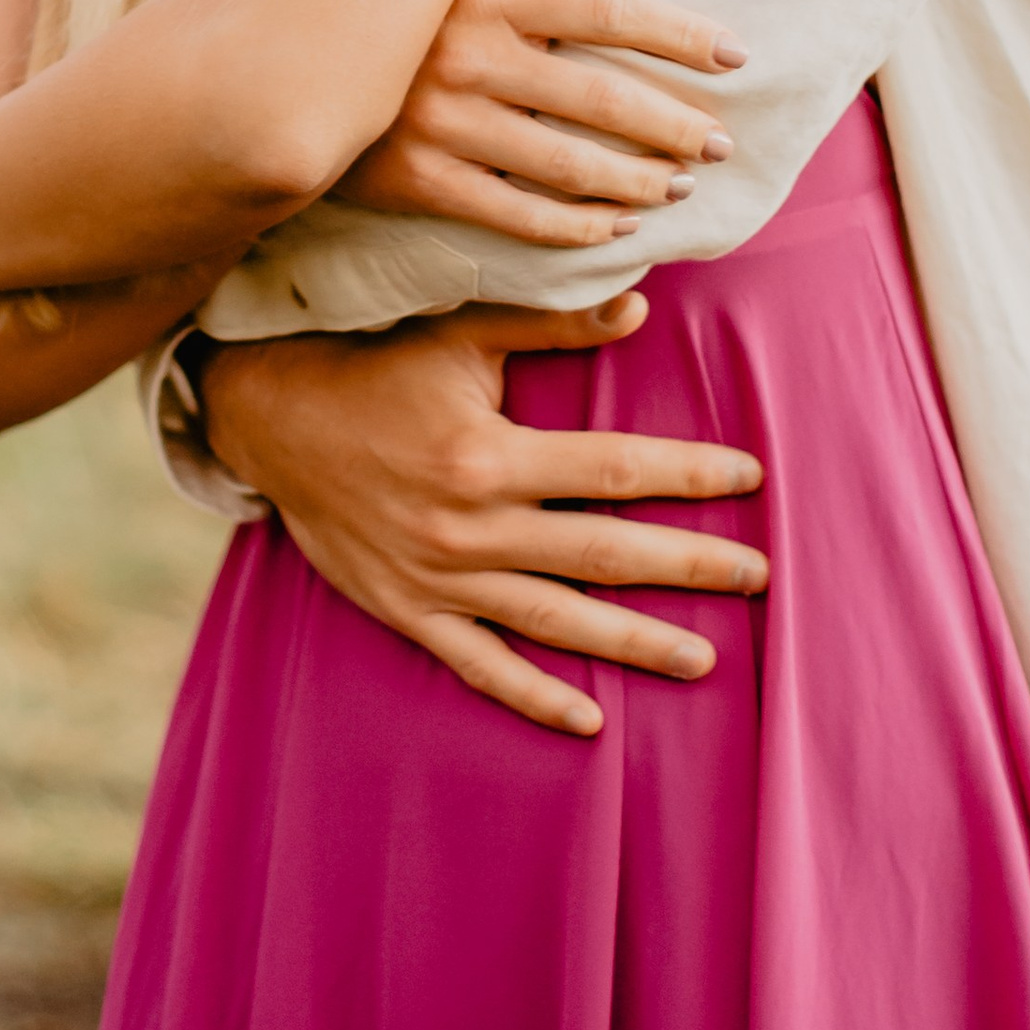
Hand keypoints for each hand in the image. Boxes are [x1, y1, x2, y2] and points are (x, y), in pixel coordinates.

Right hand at [200, 301, 767, 737]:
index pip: (614, 469)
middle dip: (688, 566)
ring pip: (556, 622)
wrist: (272, 420)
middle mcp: (471, 526)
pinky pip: (482, 666)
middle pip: (603, 553)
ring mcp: (441, 579)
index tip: (747, 477)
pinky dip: (536, 698)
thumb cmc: (375, 366)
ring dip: (634, 644)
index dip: (687, 474)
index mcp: (490, 454)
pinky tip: (591, 722)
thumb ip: (553, 325)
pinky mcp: (411, 612)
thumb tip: (640, 306)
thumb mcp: (461, 334)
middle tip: (757, 577)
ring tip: (703, 658)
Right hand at [336, 0, 747, 244]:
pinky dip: (575, 226)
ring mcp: (444, 124)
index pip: (606, 10)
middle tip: (722, 144)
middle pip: (601, 97)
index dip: (678, 34)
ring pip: (567, 163)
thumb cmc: (383, 6)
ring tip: (680, 187)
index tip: (735, 55)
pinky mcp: (420, 180)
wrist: (278, 75)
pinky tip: (618, 227)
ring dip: (636, 181)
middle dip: (674, 124)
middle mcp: (471, 57)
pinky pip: (515, 213)